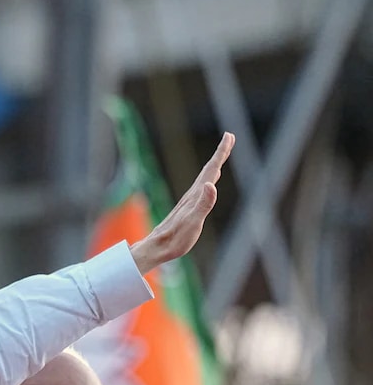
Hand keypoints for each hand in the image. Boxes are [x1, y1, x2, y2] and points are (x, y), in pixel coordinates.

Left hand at [129, 132, 234, 274]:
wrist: (156, 248)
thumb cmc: (175, 239)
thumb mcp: (193, 223)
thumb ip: (203, 205)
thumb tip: (211, 184)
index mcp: (195, 196)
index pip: (211, 170)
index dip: (220, 153)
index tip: (229, 136)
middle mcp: (192, 195)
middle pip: (208, 170)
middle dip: (220, 154)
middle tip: (229, 138)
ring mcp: (189, 202)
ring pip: (204, 178)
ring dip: (214, 166)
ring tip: (221, 157)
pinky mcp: (187, 209)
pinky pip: (200, 189)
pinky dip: (208, 180)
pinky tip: (208, 183)